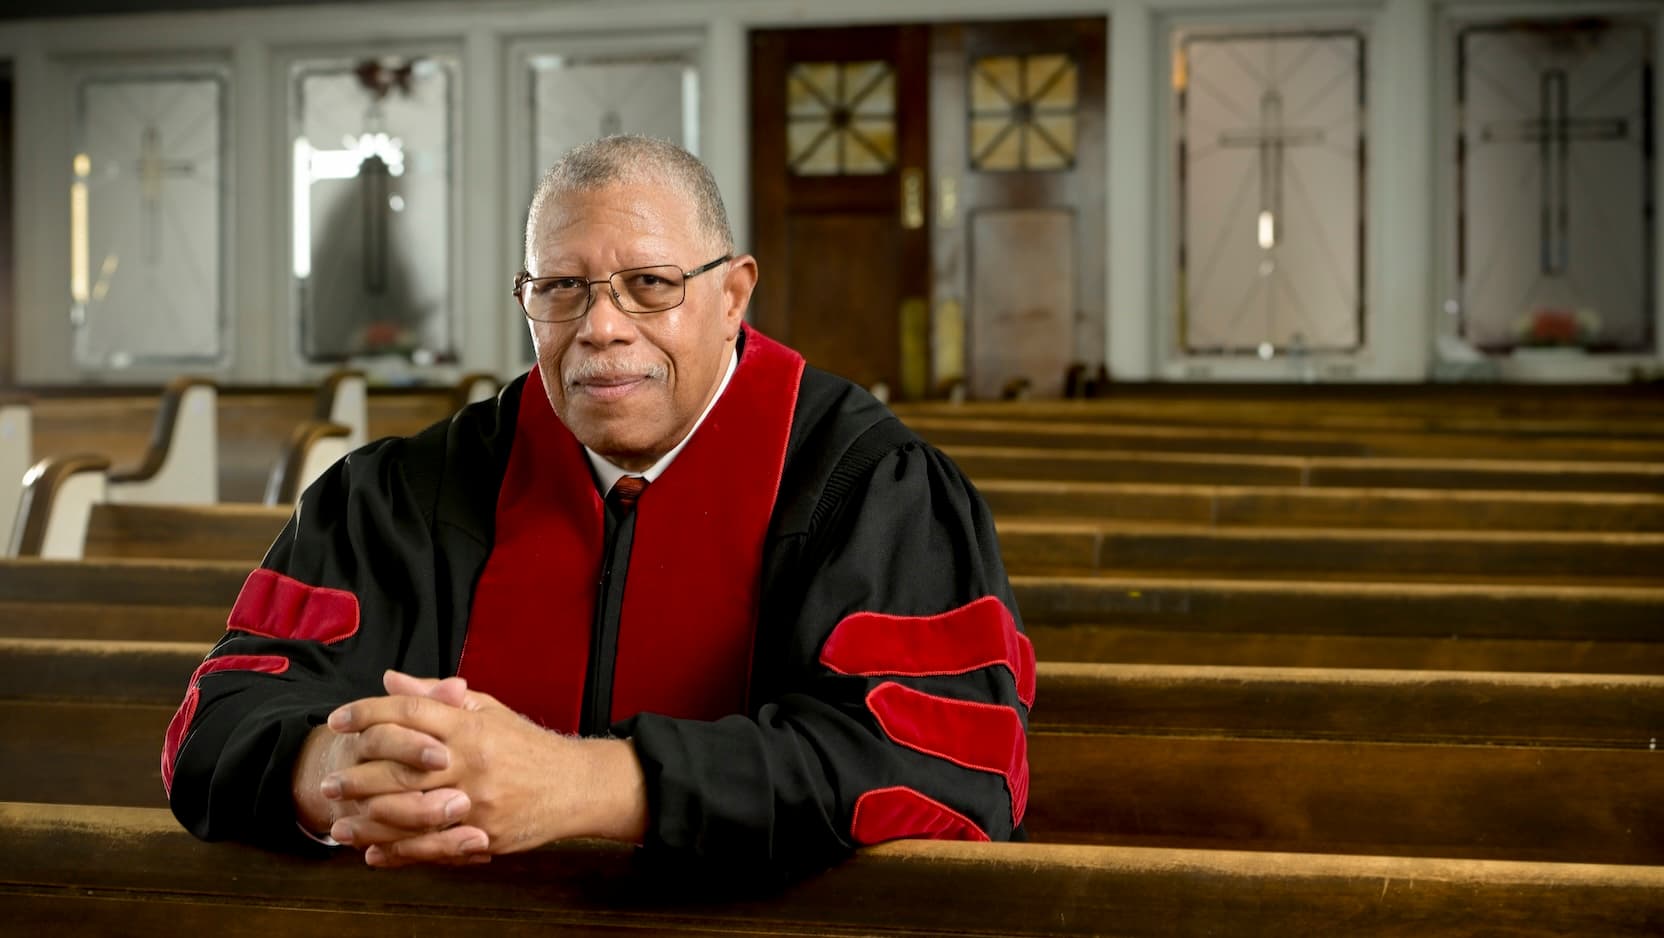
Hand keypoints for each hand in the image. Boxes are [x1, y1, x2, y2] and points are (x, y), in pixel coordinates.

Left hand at [322, 670, 648, 867]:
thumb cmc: (526, 746)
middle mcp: (471, 762)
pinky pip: (433, 847)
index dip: (369, 712)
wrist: (574, 785)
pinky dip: (399, 852)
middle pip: (401, 765)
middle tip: (327, 782)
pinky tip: (374, 852)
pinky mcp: (483, 834)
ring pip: (410, 812)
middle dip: (357, 775)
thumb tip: (391, 679)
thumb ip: (436, 698)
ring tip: (338, 824)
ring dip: (368, 821)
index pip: (410, 712)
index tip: (338, 720)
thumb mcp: (486, 711)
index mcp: (470, 726)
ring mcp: (476, 801)